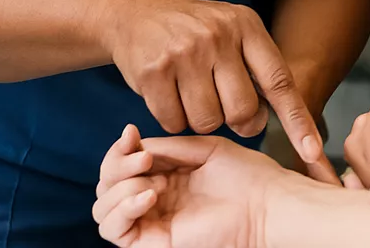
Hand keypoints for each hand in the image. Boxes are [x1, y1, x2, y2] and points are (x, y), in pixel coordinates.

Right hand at [94, 124, 297, 247]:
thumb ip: (167, 147)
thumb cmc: (245, 173)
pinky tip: (150, 195)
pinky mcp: (156, 242)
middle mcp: (154, 196)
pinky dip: (123, 210)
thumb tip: (134, 143)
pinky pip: (116, 232)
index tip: (131, 132)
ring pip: (103, 209)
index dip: (120, 148)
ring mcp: (153, 220)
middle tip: (144, 157)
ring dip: (117, 189)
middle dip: (116, 165)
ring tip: (151, 179)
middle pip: (107, 185)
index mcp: (166, 173)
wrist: (265, 202)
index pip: (122, 162)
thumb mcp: (202, 148)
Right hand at [102, 0, 327, 172]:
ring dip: (201, 120)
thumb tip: (280, 118)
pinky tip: (168, 93)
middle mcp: (219, 35)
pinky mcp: (154, 71)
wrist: (135, 13)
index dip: (298, 120)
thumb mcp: (232, 31)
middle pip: (243, 112)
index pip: (280, 81)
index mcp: (246, 25)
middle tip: (223, 106)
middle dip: (237, 121)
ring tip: (192, 91)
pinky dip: (173, 119)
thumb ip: (256, 67)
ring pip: (208, 123)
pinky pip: (175, 123)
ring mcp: (185, 53)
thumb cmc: (194, 31)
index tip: (314, 153)